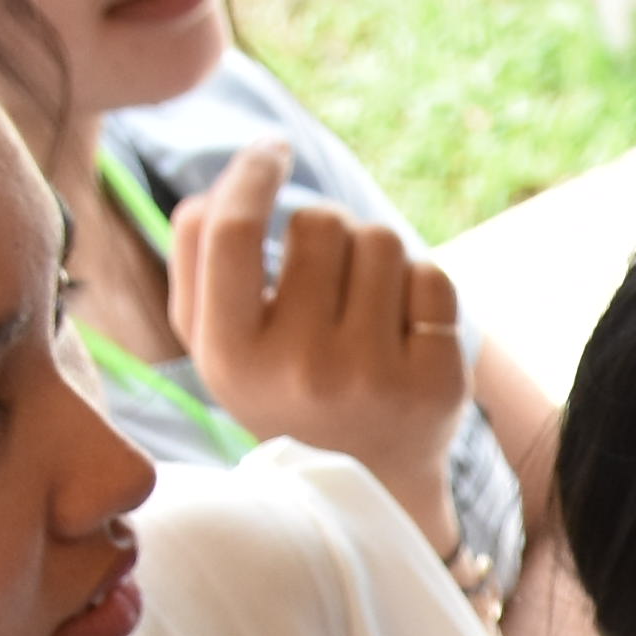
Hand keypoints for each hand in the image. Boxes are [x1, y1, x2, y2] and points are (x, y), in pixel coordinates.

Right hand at [173, 142, 470, 548]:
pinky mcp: (436, 380)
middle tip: (325, 278)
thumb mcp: (219, 345)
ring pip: (378, 239)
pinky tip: (401, 331)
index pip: (229, 231)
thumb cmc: (282, 392)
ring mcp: (372, 376)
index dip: (250, 173)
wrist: (368, 485)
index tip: (270, 149)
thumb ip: (198, 262)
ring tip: (361, 309)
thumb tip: (227, 182)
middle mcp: (299, 368)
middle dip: (324, 230)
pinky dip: (417, 287)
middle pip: (317, 223)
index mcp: (229, 356)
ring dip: (372, 255)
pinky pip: (430, 275)